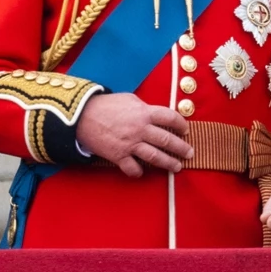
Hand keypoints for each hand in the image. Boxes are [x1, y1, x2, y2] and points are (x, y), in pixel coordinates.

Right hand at [75, 93, 191, 177]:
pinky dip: (138, 172)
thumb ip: (144, 108)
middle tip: (189, 153)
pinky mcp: (119, 155)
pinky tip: (142, 172)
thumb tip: (155, 114)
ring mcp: (130, 144)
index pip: (171, 118)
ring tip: (177, 167)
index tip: (185, 130)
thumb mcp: (128, 99)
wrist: (81, 115)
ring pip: (156, 157)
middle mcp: (140, 129)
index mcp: (144, 113)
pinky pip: (133, 168)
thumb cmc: (104, 105)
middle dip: (182, 148)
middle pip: (167, 141)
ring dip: (169, 163)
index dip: (181, 124)